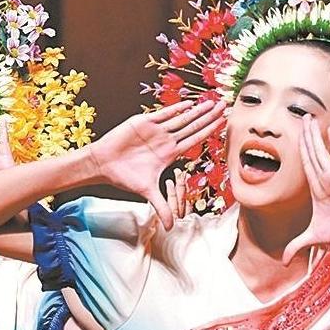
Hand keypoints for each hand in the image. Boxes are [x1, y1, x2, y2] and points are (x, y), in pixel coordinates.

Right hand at [85, 98, 224, 225]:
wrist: (103, 164)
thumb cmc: (124, 176)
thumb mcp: (147, 192)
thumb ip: (161, 207)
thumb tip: (171, 228)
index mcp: (170, 153)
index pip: (195, 140)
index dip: (210, 131)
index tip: (223, 123)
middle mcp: (166, 140)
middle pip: (193, 126)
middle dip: (210, 117)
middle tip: (225, 105)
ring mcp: (156, 130)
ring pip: (181, 118)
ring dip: (197, 111)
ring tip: (213, 102)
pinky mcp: (143, 123)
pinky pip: (162, 115)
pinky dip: (175, 109)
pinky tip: (189, 104)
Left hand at [283, 120, 329, 262]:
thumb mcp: (313, 238)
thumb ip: (296, 245)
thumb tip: (282, 261)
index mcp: (317, 189)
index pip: (305, 164)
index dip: (299, 149)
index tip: (294, 135)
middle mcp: (325, 179)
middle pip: (311, 152)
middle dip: (305, 135)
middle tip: (300, 116)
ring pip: (320, 151)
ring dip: (313, 135)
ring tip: (308, 118)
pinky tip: (327, 129)